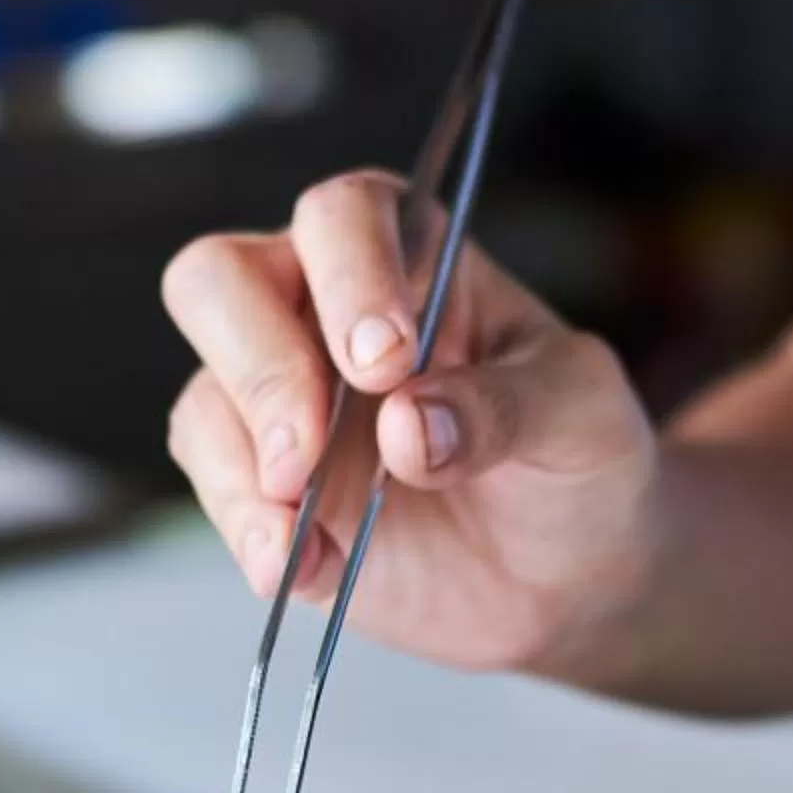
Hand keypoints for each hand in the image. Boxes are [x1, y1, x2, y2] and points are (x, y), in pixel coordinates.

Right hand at [163, 171, 658, 674]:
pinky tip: (309, 569)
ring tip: (304, 540)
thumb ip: (508, 407)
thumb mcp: (584, 416)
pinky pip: (218, 490)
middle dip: (260, 368)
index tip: (386, 364)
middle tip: (310, 453)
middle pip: (219, 281)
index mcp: (412, 258)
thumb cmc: (580, 460)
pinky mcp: (267, 487)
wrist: (574, 575)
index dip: (347, 277)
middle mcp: (324, 312)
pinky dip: (252, 534)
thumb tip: (408, 426)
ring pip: (208, 395)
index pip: (341, 217)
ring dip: (245, 471)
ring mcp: (285, 401)